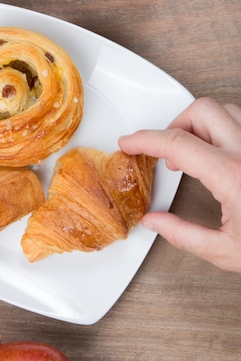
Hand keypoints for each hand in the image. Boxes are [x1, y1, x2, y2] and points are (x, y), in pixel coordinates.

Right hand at [118, 97, 240, 271]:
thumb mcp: (228, 251)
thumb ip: (183, 234)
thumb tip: (155, 222)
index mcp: (235, 177)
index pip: (177, 142)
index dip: (145, 139)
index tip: (129, 143)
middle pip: (201, 111)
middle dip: (173, 125)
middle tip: (163, 151)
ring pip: (225, 109)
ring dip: (200, 124)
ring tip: (192, 153)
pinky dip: (223, 128)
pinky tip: (219, 152)